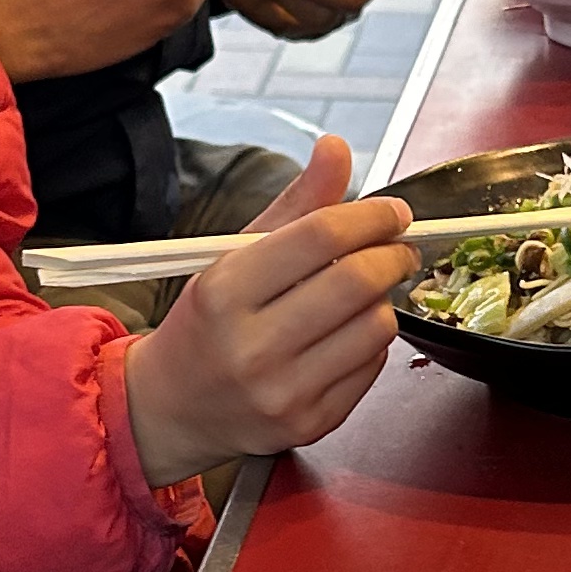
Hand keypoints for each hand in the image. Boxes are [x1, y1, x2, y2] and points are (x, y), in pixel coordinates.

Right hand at [119, 137, 412, 483]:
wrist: (173, 406)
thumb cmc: (207, 322)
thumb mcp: (235, 254)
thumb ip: (296, 204)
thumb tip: (337, 148)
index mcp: (224, 291)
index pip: (321, 236)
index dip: (371, 216)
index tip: (393, 211)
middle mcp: (251, 347)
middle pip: (357, 281)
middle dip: (393, 255)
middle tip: (398, 247)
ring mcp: (283, 392)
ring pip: (376, 326)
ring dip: (383, 300)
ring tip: (363, 293)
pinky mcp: (309, 424)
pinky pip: (372, 368)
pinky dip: (371, 341)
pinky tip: (345, 334)